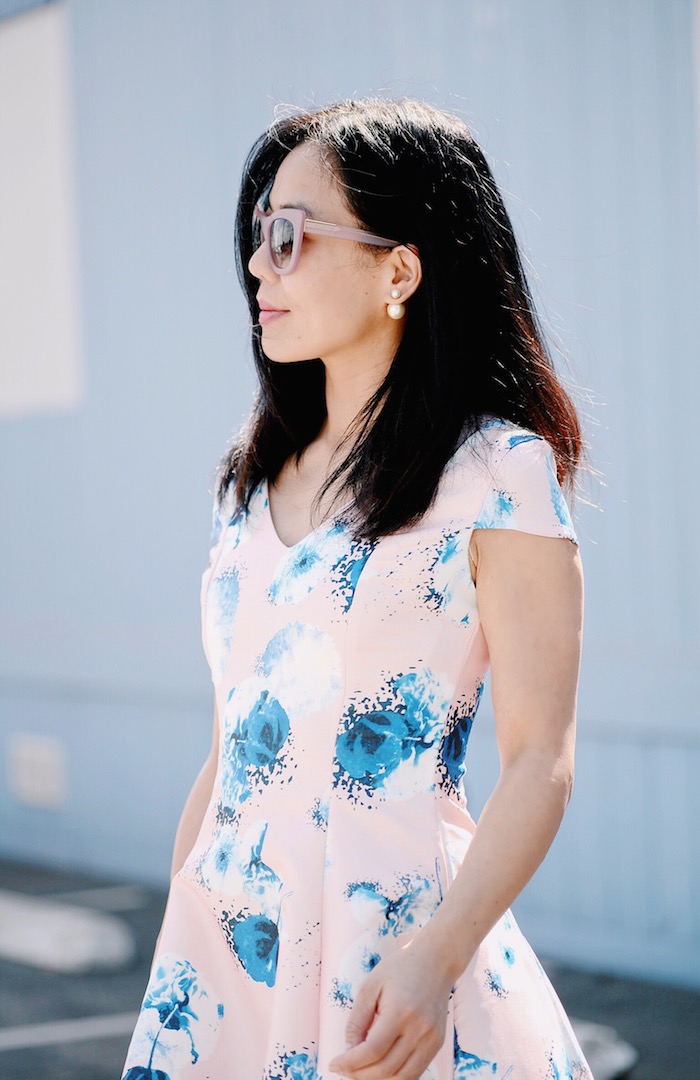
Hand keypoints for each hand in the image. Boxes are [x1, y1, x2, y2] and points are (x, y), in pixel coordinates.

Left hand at [328, 937, 452, 1079]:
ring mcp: (431, 1040)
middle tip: (343, 1068)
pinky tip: (378, 1069)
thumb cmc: (400, 968)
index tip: (333, 1064)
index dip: (350, 1063)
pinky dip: (393, 1077)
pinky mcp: (437, 1044)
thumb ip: (357, 1020)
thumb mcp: (371, 986)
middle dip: (358, 1074)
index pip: (372, 1051)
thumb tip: (348, 1051)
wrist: (436, 961)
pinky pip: (414, 1073)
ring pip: (400, 1078)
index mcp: (401, 1011)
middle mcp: (420, 1030)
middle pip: (385, 1069)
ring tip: (358, 1070)